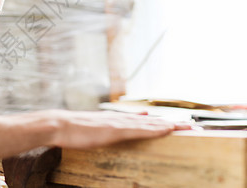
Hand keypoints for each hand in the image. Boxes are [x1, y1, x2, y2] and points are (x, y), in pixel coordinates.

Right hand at [45, 110, 190, 148]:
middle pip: (151, 121)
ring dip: (170, 125)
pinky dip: (155, 129)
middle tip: (191, 125)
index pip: (143, 122)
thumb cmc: (72, 129)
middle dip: (172, 124)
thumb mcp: (92, 128)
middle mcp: (120, 119)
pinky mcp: (115, 129)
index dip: (160, 123)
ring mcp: (118, 124)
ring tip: (187, 127)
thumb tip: (114, 127)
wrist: (59, 125)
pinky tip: (167, 130)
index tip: (175, 124)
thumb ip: (106, 127)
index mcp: (115, 121)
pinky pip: (140, 130)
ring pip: (150, 124)